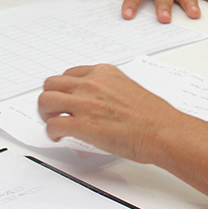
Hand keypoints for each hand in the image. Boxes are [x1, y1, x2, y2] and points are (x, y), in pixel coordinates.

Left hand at [38, 64, 186, 162]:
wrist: (161, 131)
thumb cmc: (152, 116)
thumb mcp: (127, 89)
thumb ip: (107, 91)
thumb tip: (97, 104)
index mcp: (103, 73)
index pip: (70, 74)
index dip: (64, 88)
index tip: (66, 98)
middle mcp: (91, 83)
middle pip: (52, 84)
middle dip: (51, 98)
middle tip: (54, 110)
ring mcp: (85, 102)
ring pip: (46, 101)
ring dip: (46, 113)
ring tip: (54, 122)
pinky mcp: (82, 124)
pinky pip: (53, 124)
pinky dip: (52, 131)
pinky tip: (59, 136)